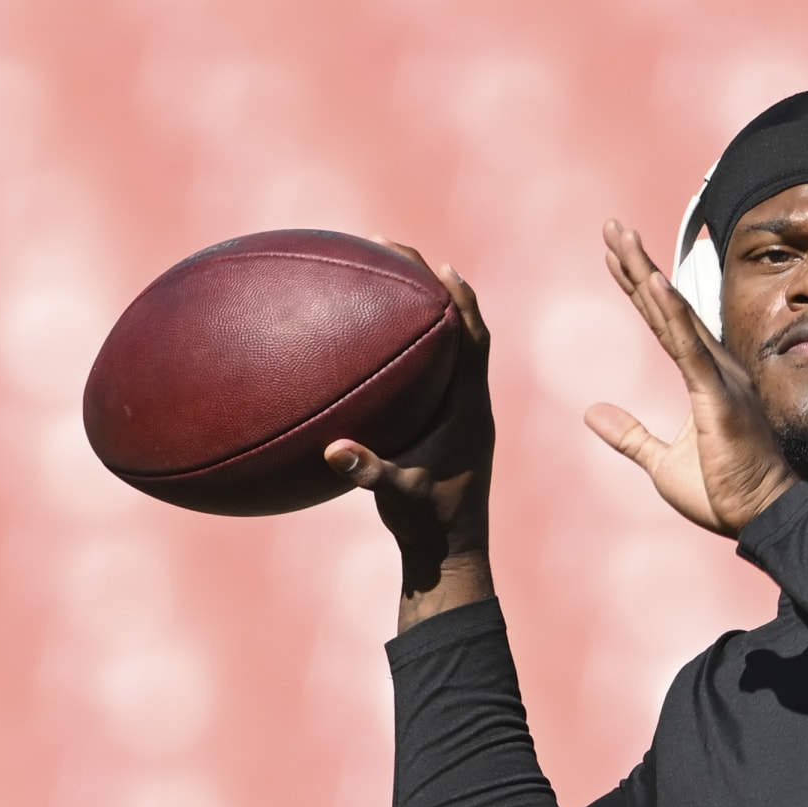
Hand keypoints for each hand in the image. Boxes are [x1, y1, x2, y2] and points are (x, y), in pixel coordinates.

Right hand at [324, 238, 494, 627]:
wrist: (451, 552)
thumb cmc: (429, 523)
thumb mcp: (399, 496)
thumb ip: (369, 472)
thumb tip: (334, 450)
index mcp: (470, 409)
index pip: (473, 339)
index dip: (459, 299)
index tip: (436, 264)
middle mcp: (470, 403)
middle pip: (462, 328)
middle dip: (435, 288)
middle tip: (398, 254)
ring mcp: (460, 413)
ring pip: (448, 349)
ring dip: (425, 314)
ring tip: (387, 283)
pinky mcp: (446, 426)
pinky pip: (430, 374)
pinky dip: (408, 351)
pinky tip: (371, 344)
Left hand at [584, 220, 797, 537]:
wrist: (759, 517)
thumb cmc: (722, 491)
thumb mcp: (660, 463)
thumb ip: (629, 435)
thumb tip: (591, 413)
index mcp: (703, 377)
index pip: (663, 322)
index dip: (637, 287)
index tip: (614, 254)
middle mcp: (714, 367)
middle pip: (667, 307)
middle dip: (637, 265)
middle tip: (611, 226)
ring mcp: (718, 378)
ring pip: (676, 316)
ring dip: (646, 275)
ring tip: (621, 238)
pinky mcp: (718, 397)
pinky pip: (690, 349)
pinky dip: (673, 314)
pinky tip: (654, 283)